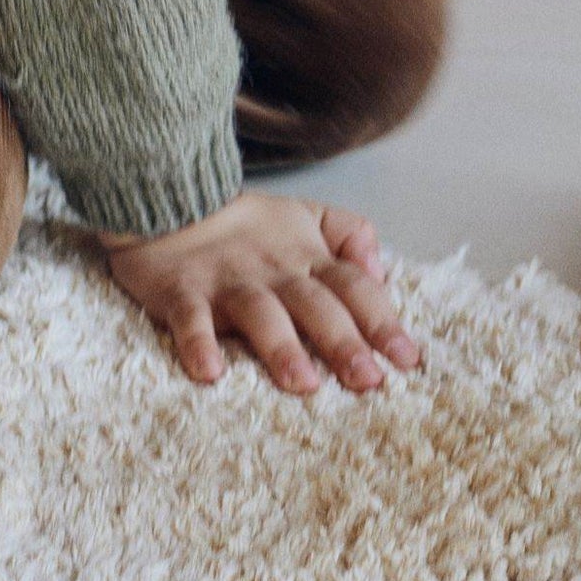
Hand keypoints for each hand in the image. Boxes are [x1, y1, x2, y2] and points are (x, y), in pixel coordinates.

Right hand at [99, 193, 420, 393]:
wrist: (173, 196)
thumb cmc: (246, 224)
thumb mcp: (308, 215)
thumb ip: (351, 234)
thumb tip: (380, 270)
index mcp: (307, 256)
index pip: (354, 287)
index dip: (382, 320)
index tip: (408, 359)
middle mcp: (274, 271)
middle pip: (315, 304)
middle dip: (343, 341)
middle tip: (368, 380)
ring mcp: (227, 281)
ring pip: (260, 313)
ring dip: (282, 347)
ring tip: (303, 384)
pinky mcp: (182, 291)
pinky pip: (190, 319)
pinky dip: (198, 344)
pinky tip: (209, 373)